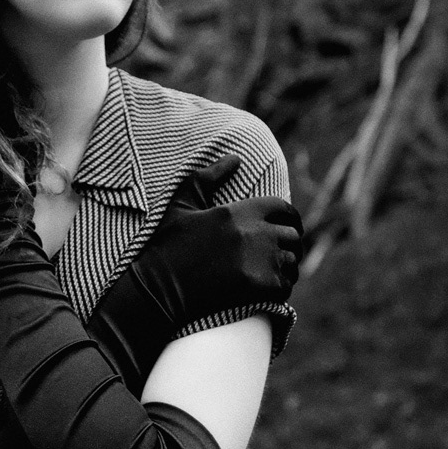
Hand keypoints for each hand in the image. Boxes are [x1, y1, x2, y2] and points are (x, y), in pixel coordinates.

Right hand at [86, 154, 303, 394]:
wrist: (156, 291)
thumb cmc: (166, 246)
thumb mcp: (181, 205)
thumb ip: (208, 177)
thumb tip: (235, 157)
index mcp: (238, 210)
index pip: (283, 208)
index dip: (289, 218)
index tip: (287, 228)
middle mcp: (252, 232)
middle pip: (291, 235)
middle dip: (289, 244)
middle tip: (280, 253)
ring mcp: (257, 260)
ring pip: (291, 261)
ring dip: (287, 266)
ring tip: (275, 272)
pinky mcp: (258, 287)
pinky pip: (286, 285)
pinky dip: (282, 287)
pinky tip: (270, 290)